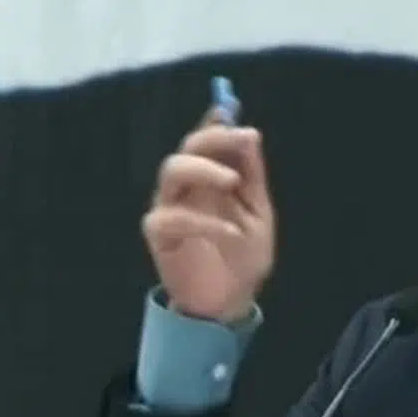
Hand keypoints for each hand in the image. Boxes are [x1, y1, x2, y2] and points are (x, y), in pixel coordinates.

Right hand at [142, 109, 274, 322]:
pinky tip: (230, 232)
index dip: (216, 124)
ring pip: (171, 171)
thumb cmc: (244, 255)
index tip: (233, 115)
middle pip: (186, 149)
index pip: (206, 141)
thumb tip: (250, 134)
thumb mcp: (258, 213)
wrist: (231, 301)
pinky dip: (203, 222)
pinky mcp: (159, 235)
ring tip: (233, 181)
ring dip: (203, 169)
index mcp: (211, 178)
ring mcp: (169, 208)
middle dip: (212, 139)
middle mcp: (186, 187)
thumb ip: (252, 176)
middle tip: (240, 141)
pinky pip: (171, 218)